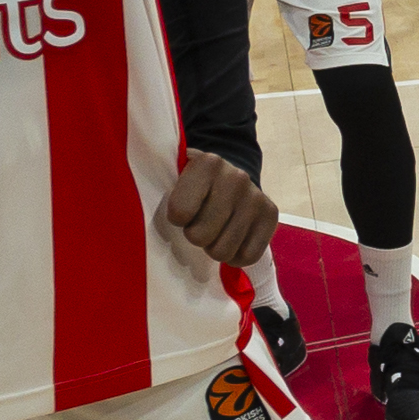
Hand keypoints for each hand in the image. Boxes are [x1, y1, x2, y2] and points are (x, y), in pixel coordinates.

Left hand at [163, 153, 278, 268]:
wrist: (231, 175)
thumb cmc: (193, 184)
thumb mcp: (175, 177)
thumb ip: (160, 189)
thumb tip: (147, 211)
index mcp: (207, 163)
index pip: (179, 213)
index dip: (177, 219)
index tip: (181, 211)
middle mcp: (236, 177)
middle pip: (201, 236)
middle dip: (196, 235)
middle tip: (199, 224)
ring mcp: (256, 197)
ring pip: (223, 250)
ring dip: (214, 247)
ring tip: (215, 232)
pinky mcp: (271, 214)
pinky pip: (248, 255)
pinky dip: (236, 256)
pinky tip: (233, 240)